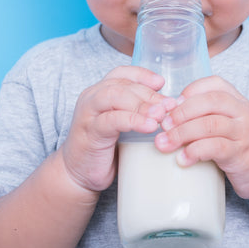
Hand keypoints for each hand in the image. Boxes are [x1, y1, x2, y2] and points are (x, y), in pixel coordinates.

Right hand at [60, 66, 169, 192]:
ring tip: (160, 115)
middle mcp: (92, 97)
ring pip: (115, 96)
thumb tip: (169, 104)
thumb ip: (139, 111)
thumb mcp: (124, 125)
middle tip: (169, 106)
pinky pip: (112, 120)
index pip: (122, 73)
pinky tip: (150, 126)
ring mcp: (88, 113)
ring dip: (142, 104)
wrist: (78, 174)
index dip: (143, 75)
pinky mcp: (89, 132)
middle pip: (123, 84)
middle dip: (149, 94)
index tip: (162, 83)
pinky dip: (133, 121)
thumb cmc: (105, 148)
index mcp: (100, 92)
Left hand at [154, 76, 248, 199]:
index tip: (172, 105)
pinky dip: (195, 151)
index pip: (214, 84)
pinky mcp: (241, 154)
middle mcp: (243, 112)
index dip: (190, 91)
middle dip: (182, 112)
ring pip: (210, 124)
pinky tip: (182, 159)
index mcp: (238, 101)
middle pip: (210, 101)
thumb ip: (205, 116)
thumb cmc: (241, 145)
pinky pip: (216, 148)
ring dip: (182, 133)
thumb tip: (167, 115)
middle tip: (163, 125)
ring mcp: (244, 133)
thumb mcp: (228, 123)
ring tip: (165, 143)